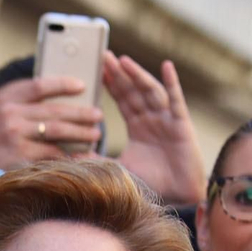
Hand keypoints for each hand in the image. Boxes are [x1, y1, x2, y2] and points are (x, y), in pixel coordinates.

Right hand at [0, 76, 101, 184]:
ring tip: (95, 134)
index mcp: (5, 99)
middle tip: (98, 116)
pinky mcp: (19, 156)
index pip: (39, 85)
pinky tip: (82, 156)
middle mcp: (9, 114)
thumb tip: (60, 99)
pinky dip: (69, 155)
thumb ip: (21, 104)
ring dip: (80, 133)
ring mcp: (14, 136)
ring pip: (56, 131)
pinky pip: (52, 154)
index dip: (63, 84)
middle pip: (54, 110)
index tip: (82, 85)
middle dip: (80, 113)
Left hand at [102, 54, 204, 203]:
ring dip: (137, 75)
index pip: (122, 99)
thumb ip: (98, 161)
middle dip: (119, 73)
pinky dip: (171, 83)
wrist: (178, 195)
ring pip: (150, 91)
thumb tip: (70, 159)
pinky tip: (166, 66)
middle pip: (133, 90)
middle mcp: (152, 118)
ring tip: (123, 60)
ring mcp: (167, 118)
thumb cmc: (153, 182)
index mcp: (138, 126)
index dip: (111, 84)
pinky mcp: (181, 123)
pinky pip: (175, 100)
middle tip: (104, 55)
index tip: (98, 68)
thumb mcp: (119, 168)